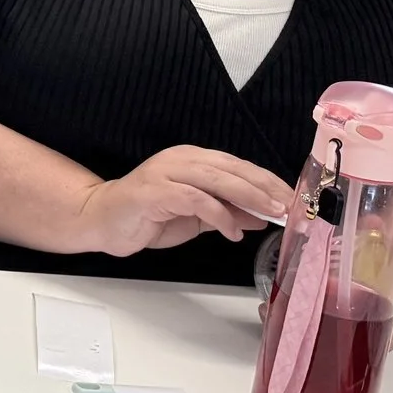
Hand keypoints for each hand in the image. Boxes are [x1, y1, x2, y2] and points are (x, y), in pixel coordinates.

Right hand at [75, 146, 293, 256]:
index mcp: (192, 159)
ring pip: (218, 179)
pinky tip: (232, 232)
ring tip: (270, 214)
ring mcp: (166, 172)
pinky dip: (219, 216)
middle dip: (265, 188)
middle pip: (233, 168)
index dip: (267, 180)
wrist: (101, 221)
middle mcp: (181, 159)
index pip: (238, 165)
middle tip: (289, 207)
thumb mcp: (196, 217)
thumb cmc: (147, 217)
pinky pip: (196, 200)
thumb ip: (227, 213)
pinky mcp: (155, 191)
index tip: (292, 198)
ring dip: (249, 197)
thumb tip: (263, 216)